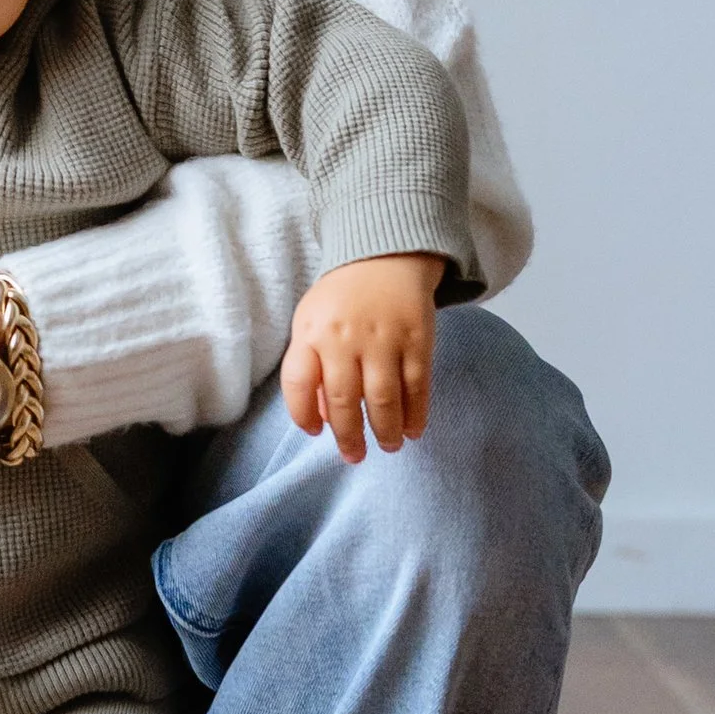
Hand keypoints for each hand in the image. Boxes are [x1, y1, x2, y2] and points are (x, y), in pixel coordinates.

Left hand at [282, 254, 443, 460]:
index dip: (302, 415)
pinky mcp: (417, 339)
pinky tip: (412, 430)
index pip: (297, 383)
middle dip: (349, 436)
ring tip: (387, 446)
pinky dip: (416, 414)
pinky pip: (417, 386)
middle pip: (343, 400)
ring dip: (385, 431)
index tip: (315, 434)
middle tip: (354, 456)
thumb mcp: (311, 322)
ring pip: (383, 399)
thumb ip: (310, 366)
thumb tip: (323, 419)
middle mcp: (344, 338)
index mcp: (310, 332)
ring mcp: (382, 339)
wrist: (384, 257)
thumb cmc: (340, 298)